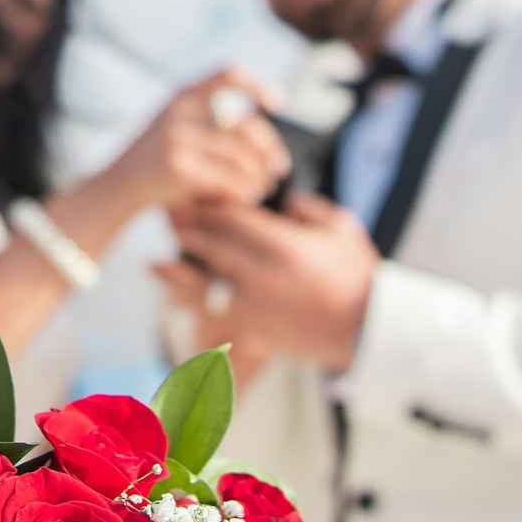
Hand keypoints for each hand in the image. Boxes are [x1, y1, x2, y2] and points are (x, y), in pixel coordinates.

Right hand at [106, 68, 290, 218]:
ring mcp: (177, 138)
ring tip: (263, 186)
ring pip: (241, 156)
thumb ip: (206, 117)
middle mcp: (180, 110)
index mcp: (183, 94)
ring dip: (260, 174)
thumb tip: (261, 127)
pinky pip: (227, 179)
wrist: (116, 186)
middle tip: (278, 166)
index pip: (228, 74)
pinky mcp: (177, 167)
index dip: (258, 86)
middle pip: (246, 124)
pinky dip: (244, 190)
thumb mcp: (172, 123)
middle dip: (269, 147)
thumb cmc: (154, 159)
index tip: (278, 104)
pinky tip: (247, 196)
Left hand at [152, 192, 378, 374]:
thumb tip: (282, 202)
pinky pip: (213, 316)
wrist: (369, 329)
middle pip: (209, 245)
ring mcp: (255, 305)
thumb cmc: (357, 275)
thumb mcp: (339, 228)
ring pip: (202, 285)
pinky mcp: (256, 329)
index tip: (193, 191)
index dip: (208, 202)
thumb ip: (307, 209)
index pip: (231, 216)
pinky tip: (175, 302)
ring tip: (153, 265)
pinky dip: (192, 307)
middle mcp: (261, 274)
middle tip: (165, 215)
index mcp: (283, 244)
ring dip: (176, 273)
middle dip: (185, 228)